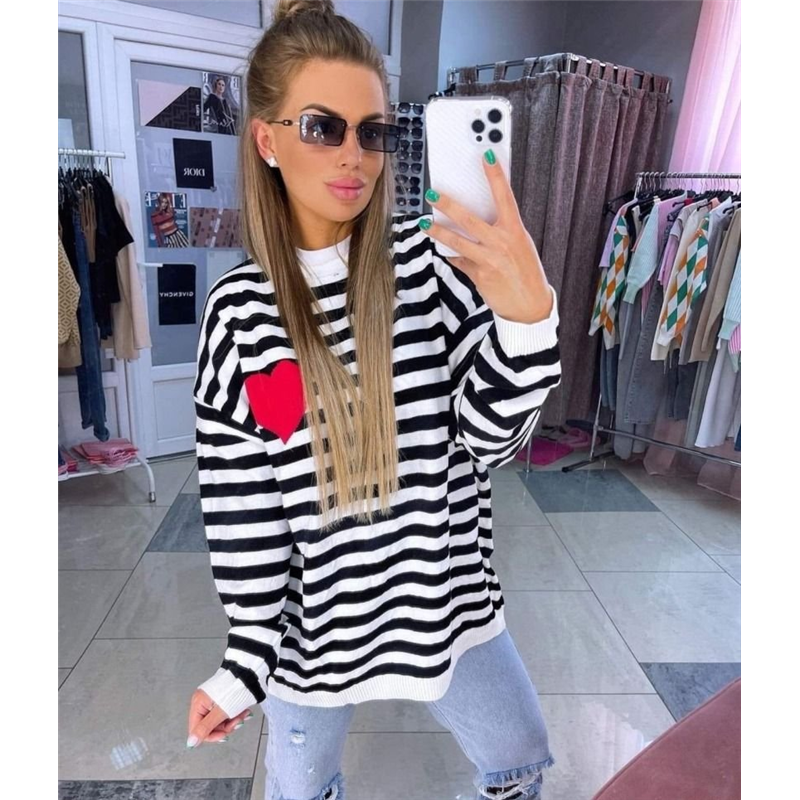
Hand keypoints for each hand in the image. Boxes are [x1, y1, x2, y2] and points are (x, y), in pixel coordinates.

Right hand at [187, 689, 253, 748]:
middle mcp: (203, 702)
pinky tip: (243, 712)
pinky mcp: (223, 700)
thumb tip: (190, 743)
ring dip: (233, 721)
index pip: (197, 729)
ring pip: (220, 721)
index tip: (224, 735)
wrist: (249, 675)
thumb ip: (205, 728)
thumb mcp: (220, 712)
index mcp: (198, 703)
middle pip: (210, 726)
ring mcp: (213, 701)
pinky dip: (235, 715)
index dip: (210, 736)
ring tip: (242, 715)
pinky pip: (226, 714)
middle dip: (226, 727)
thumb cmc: (234, 690)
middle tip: (236, 722)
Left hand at [420, 150, 552, 323]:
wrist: (530, 306)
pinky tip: (444, 251)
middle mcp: (501, 243)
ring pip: (457, 242)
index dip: (496, 175)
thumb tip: (480, 219)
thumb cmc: (526, 272)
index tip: (486, 155)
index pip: (505, 196)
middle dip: (449, 205)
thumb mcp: (520, 246)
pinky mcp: (478, 276)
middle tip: (433, 193)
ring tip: (424, 222)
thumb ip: (502, 232)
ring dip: (438, 232)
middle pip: (469, 219)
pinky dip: (452, 255)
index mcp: (515, 231)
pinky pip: (460, 261)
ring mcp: (488, 260)